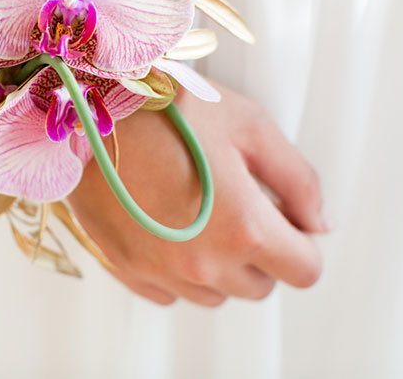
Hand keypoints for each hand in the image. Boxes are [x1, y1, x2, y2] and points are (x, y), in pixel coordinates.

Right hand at [68, 83, 329, 305]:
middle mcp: (203, 263)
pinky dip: (176, 270)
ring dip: (218, 265)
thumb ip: (298, 179)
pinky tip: (165, 226)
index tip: (282, 215)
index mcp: (243, 228)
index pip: (305, 270)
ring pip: (214, 294)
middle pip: (259, 286)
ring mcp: (160, 271)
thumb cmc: (167, 108)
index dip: (302, 242)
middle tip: (237, 205)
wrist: (84, 110)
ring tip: (197, 213)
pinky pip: (168, 292)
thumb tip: (318, 223)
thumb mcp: (249, 125)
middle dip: (260, 252)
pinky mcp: (125, 268)